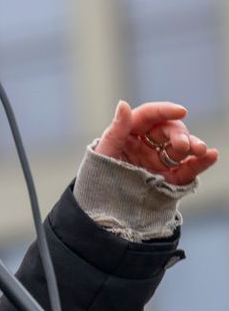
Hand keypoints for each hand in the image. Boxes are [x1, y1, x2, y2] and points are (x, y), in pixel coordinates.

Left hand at [93, 101, 217, 185]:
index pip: (148, 116)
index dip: (164, 111)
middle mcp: (147, 144)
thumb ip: (116, 130)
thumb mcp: (105, 151)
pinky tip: (211, 156)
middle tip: (182, 145)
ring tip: (201, 150)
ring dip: (194, 146)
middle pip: (168, 131)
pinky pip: (188, 168)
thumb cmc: (98, 175)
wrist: (103, 206)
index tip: (181, 111)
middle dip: (179, 135)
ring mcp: (159, 161)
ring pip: (181, 148)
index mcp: (130, 134)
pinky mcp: (169, 178)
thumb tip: (123, 104)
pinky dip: (201, 162)